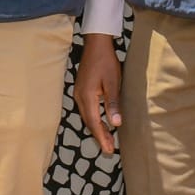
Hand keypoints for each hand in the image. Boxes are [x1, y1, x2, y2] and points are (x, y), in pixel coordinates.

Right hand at [76, 34, 123, 153]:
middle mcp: (79, 97)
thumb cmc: (106, 62)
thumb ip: (113, 104)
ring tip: (107, 139)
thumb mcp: (113, 83)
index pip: (94, 123)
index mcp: (87, 97)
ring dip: (97, 128)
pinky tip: (101, 121)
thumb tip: (116, 124)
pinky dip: (94, 118)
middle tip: (109, 149)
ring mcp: (78, 93)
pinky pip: (86, 109)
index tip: (109, 150)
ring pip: (87, 116)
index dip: (102, 138)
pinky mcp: (81, 89)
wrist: (96, 44)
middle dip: (99, 136)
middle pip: (89, 122)